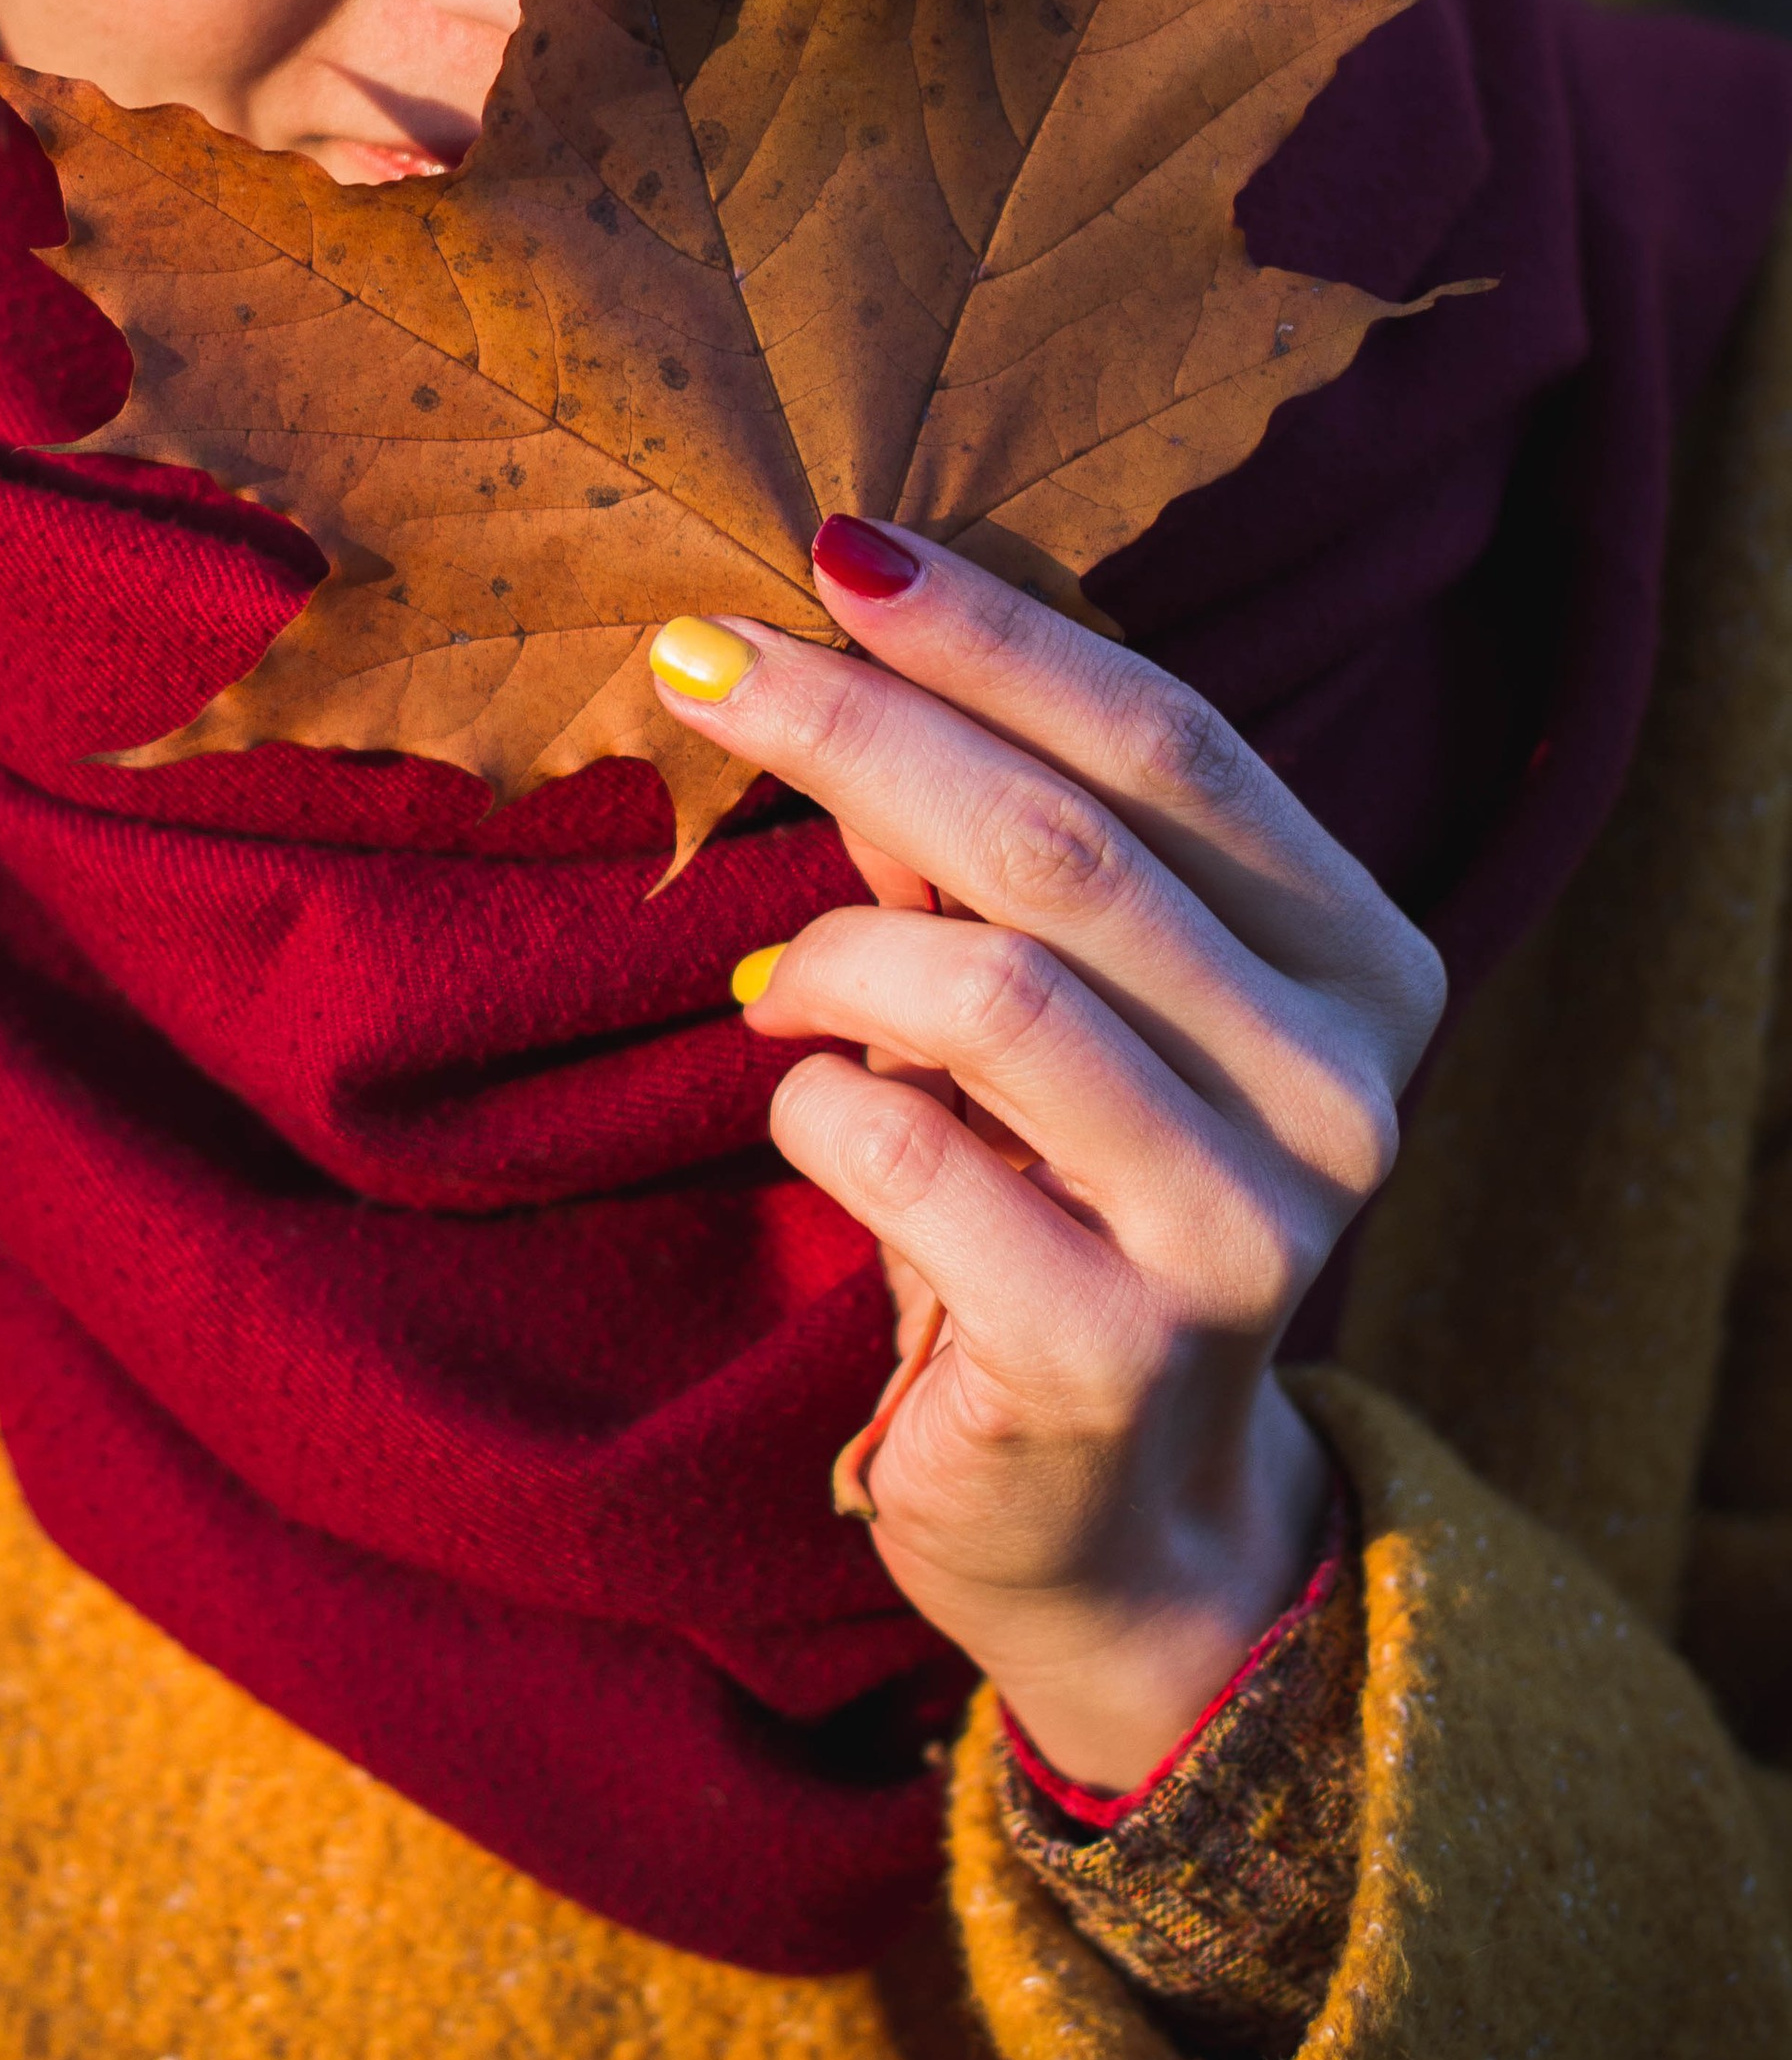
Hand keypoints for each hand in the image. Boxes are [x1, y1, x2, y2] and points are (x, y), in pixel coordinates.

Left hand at [649, 518, 1444, 1794]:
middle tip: (700, 661)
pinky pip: (909, 1155)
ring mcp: (1247, 1230)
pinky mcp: (1115, 1350)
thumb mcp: (1041, 997)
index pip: (1171, 737)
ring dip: (835, 954)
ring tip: (768, 980)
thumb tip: (833, 633)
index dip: (993, 632)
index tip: (834, 545)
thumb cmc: (1059, 1197)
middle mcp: (1340, 1086)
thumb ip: (973, 843)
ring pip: (998, 992)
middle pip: (1070, 843)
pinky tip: (805, 1110)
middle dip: (858, 726)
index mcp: (1359, 957)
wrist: (1103, 1514)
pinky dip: (814, 1106)